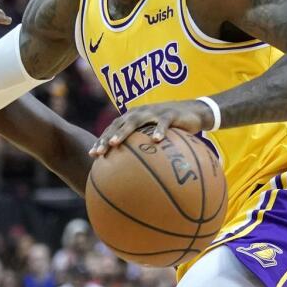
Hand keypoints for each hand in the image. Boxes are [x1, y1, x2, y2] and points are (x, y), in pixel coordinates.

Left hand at [90, 100, 214, 156]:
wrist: (194, 112)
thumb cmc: (171, 128)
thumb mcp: (154, 136)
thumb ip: (143, 149)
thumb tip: (132, 174)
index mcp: (132, 117)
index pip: (113, 128)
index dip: (101, 139)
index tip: (92, 155)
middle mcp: (139, 113)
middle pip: (119, 124)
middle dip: (106, 138)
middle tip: (98, 152)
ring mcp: (154, 112)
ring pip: (135, 121)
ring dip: (123, 132)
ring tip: (115, 143)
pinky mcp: (170, 114)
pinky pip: (163, 123)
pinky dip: (158, 130)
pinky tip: (155, 140)